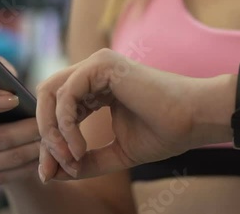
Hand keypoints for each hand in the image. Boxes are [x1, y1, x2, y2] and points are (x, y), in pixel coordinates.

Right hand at [0, 57, 40, 184]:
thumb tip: (6, 73)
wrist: (8, 135)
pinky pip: (18, 171)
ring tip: (54, 134)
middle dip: (24, 128)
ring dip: (35, 145)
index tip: (14, 97)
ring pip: (11, 156)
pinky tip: (51, 149)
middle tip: (46, 120)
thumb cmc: (3, 103)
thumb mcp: (1, 85)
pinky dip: (37, 160)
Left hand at [36, 49, 232, 181]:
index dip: (50, 141)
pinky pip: (66, 94)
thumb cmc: (163, 132)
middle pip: (46, 100)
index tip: (53, 172)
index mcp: (95, 88)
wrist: (194, 120)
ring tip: (70, 158)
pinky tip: (79, 146)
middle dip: (45, 136)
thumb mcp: (115, 153)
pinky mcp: (102, 66)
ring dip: (52, 131)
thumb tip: (51, 174)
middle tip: (54, 167)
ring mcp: (96, 66)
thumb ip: (85, 160)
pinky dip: (66, 124)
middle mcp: (92, 73)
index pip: (57, 110)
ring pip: (49, 94)